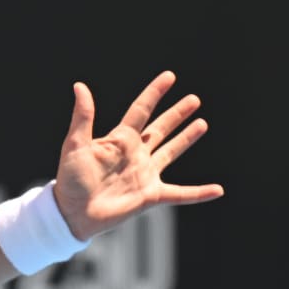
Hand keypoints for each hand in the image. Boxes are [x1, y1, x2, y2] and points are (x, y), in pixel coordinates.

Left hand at [53, 70, 223, 240]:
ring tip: (202, 123)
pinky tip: (218, 190)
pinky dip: (199, 193)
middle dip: (177, 113)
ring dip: (186, 138)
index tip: (169, 76)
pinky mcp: (151, 196)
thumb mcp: (76, 144)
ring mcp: (145, 174)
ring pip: (171, 152)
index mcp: (119, 139)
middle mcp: (135, 154)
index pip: (141, 110)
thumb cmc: (70, 178)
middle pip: (161, 128)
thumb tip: (80, 85)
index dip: (155, 93)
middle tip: (194, 99)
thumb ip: (83, 116)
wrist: (73, 212)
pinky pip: (181, 194)